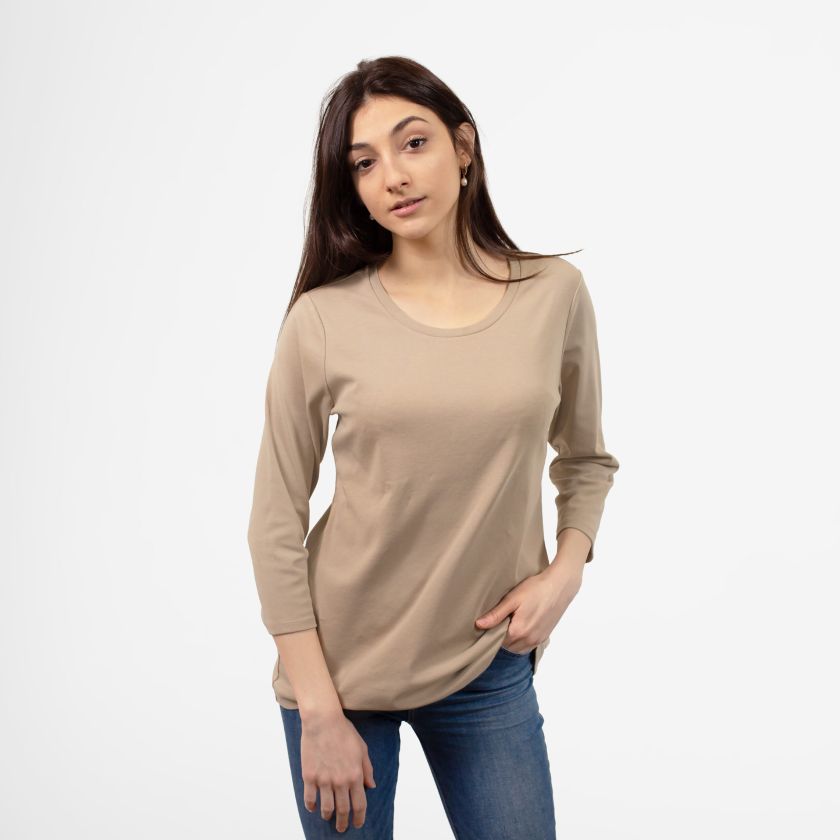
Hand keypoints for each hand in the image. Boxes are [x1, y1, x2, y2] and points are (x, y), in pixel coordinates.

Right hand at [300, 711, 376, 831]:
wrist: (323, 721)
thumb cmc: (344, 732)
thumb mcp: (362, 748)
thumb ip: (367, 769)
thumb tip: (371, 786)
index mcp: (355, 775)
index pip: (359, 805)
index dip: (359, 818)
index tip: (357, 824)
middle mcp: (340, 781)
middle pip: (343, 810)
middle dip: (343, 823)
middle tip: (342, 828)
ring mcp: (324, 780)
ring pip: (326, 808)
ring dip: (328, 816)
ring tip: (328, 817)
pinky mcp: (309, 776)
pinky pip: (310, 799)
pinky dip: (311, 806)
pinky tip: (313, 807)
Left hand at [474, 560, 583, 653]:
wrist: (560, 586)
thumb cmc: (536, 588)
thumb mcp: (512, 599)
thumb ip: (496, 614)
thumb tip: (479, 625)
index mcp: (518, 631)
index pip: (497, 640)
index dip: (492, 630)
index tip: (492, 619)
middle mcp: (528, 640)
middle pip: (507, 646)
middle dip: (502, 636)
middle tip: (502, 619)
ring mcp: (538, 640)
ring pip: (518, 648)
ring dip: (512, 640)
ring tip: (511, 622)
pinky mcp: (544, 637)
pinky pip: (528, 646)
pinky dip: (522, 641)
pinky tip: (522, 626)